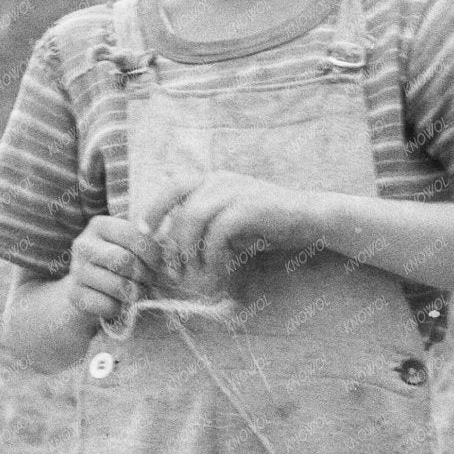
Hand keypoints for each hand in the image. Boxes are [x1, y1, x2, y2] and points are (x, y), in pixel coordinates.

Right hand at [65, 214, 166, 326]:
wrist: (89, 290)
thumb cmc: (119, 266)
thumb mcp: (135, 251)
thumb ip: (156, 252)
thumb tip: (176, 273)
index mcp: (100, 225)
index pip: (134, 235)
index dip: (153, 253)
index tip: (157, 264)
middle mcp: (83, 244)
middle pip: (125, 261)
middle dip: (144, 275)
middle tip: (146, 281)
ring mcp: (76, 270)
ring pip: (118, 285)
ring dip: (134, 294)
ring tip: (134, 293)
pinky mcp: (74, 295)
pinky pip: (107, 305)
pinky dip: (119, 308)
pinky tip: (117, 303)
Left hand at [155, 171, 337, 280]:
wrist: (310, 218)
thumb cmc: (269, 223)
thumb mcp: (231, 220)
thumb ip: (206, 224)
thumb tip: (175, 243)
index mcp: (213, 180)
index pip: (172, 187)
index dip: (153, 208)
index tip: (144, 233)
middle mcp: (221, 180)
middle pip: (179, 203)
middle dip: (170, 238)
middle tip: (172, 267)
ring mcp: (235, 191)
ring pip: (194, 217)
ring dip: (190, 250)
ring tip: (196, 273)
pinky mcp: (249, 207)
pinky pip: (218, 231)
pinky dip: (213, 254)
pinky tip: (218, 270)